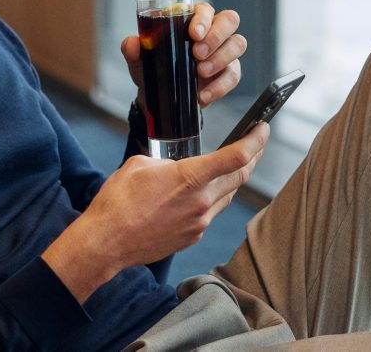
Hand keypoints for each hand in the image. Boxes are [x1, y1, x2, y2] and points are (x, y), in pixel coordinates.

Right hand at [41, 121, 269, 301]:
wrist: (107, 242)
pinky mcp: (192, 236)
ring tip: (234, 165)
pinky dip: (212, 199)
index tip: (263, 129)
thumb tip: (175, 166)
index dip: (256, 141)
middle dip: (253, 157)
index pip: (236, 157)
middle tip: (257, 143)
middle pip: (240, 177)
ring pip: (228, 195)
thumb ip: (167, 162)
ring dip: (233, 179)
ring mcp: (199, 223)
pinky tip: (202, 192)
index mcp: (190, 178)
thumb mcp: (140, 165)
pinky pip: (211, 213)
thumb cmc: (118, 202)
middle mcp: (201, 202)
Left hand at [121, 2, 245, 107]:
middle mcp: (212, 32)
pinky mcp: (229, 73)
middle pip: (230, 20)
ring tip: (200, 72)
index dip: (203, 18)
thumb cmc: (153, 69)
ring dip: (221, 58)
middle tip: (198, 53)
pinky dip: (221, 86)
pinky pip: (234, 75)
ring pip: (238, 44)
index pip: (205, 9)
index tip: (193, 33)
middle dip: (216, 36)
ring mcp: (224, 52)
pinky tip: (203, 94)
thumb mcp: (140, 60)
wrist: (159, 98)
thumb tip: (131, 42)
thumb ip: (132, 49)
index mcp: (192, 20)